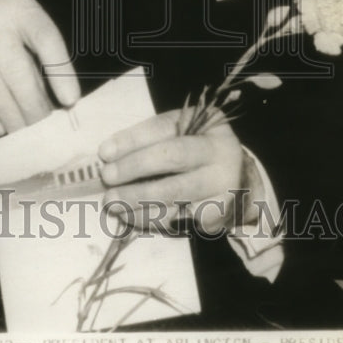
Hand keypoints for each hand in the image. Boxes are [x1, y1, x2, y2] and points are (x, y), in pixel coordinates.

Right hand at [0, 0, 79, 135]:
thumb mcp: (22, 33)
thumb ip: (40, 60)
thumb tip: (61, 104)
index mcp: (18, 5)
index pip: (45, 37)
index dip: (59, 70)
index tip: (70, 100)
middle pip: (16, 68)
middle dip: (32, 104)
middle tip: (42, 127)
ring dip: (10, 115)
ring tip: (23, 132)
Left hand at [98, 110, 259, 234]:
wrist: (238, 186)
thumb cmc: (198, 154)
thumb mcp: (183, 135)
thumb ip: (151, 140)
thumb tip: (108, 154)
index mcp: (209, 124)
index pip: (166, 127)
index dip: (133, 139)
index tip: (105, 151)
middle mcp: (221, 152)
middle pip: (173, 156)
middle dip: (134, 166)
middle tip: (107, 177)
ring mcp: (223, 186)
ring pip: (173, 193)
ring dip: (136, 199)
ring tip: (112, 202)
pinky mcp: (218, 215)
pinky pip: (177, 219)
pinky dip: (149, 219)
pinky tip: (130, 216)